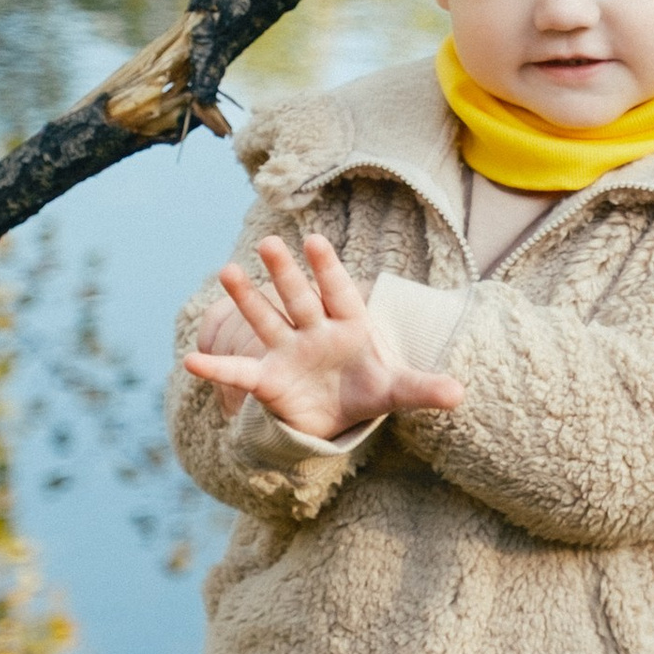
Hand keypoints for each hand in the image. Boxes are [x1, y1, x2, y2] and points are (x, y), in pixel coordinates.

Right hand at [184, 230, 462, 445]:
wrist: (338, 413)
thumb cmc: (367, 389)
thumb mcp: (396, 391)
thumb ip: (424, 388)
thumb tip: (461, 393)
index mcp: (348, 326)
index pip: (338, 292)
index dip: (326, 268)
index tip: (315, 239)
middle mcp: (313, 331)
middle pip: (298, 297)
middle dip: (285, 273)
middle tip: (268, 243)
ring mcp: (287, 351)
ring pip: (266, 319)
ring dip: (247, 298)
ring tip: (226, 272)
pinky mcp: (269, 378)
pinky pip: (240, 371)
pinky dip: (218, 368)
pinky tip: (192, 361)